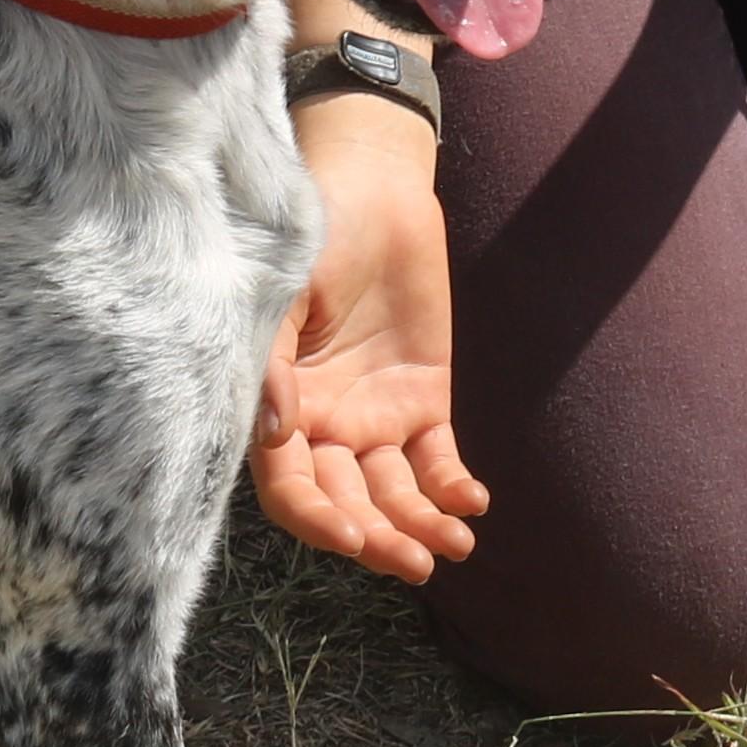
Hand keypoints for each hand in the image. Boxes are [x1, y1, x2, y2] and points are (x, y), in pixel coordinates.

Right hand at [252, 97, 486, 583]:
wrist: (371, 182)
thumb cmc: (309, 232)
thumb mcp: (282, 293)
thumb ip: (274, 365)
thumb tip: (277, 436)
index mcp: (275, 407)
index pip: (288, 486)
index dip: (314, 517)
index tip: (347, 536)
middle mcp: (320, 424)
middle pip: (345, 502)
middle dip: (376, 537)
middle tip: (412, 563)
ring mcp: (372, 416)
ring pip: (393, 493)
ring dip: (418, 525)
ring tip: (453, 545)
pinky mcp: (423, 399)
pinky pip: (438, 460)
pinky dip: (453, 487)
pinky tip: (472, 503)